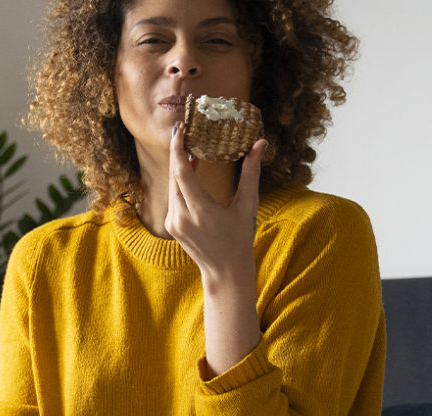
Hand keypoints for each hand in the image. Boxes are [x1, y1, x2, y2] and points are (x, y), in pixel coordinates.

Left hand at [166, 123, 268, 283]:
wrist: (225, 270)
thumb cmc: (240, 238)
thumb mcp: (248, 204)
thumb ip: (251, 172)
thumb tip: (260, 144)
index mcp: (200, 211)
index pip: (182, 173)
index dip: (178, 149)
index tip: (179, 129)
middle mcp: (181, 216)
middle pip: (173, 176)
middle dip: (178, 152)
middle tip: (185, 131)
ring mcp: (173, 222)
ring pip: (172, 186)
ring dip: (180, 167)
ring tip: (192, 149)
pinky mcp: (171, 224)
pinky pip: (173, 196)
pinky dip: (180, 182)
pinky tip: (191, 171)